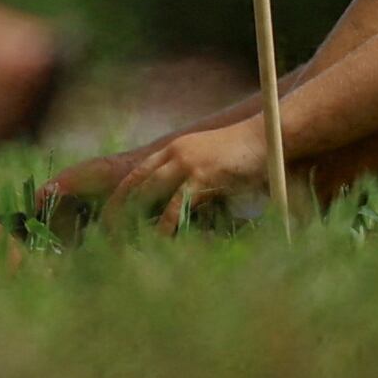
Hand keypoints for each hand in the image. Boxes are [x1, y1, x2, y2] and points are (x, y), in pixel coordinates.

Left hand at [78, 115, 272, 225]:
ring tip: (124, 240)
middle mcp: (174, 154)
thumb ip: (195, 182)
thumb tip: (185, 209)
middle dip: (118, 209)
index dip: (121, 196)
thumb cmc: (247, 156)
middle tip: (106, 233)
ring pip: (149, 192)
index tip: (109, 216)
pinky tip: (158, 240)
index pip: (137, 174)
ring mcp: (186, 163)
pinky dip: (165, 224)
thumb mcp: (213, 166)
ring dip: (134, 218)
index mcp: (174, 150)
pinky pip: (176, 204)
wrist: (271, 137)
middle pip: (135, 183)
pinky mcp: (202, 175)